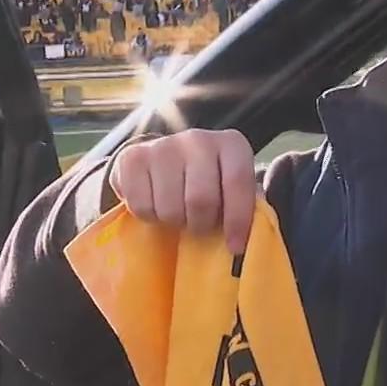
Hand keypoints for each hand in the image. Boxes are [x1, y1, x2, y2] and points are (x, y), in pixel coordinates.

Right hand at [109, 128, 259, 254]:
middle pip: (200, 200)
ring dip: (174, 221)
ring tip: (178, 212)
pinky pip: (141, 206)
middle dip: (201, 224)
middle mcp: (198, 138)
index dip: (237, 220)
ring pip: (169, 207)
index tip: (235, 247)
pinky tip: (156, 204)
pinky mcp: (133, 157)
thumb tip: (253, 235)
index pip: (237, 182)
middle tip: (199, 224)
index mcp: (231, 144)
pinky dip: (149, 216)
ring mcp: (163, 145)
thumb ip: (247, 206)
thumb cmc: (208, 182)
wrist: (163, 160)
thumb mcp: (233, 189)